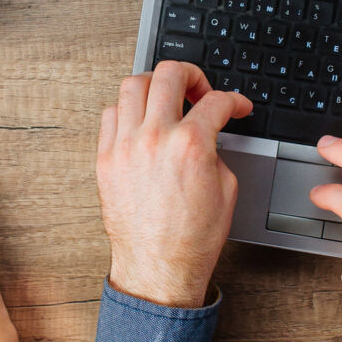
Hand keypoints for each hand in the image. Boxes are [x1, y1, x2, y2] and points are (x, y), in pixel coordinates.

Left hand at [97, 61, 253, 307]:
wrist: (159, 268)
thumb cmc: (191, 239)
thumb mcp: (226, 188)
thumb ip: (218, 150)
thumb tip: (210, 134)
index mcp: (190, 145)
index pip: (216, 101)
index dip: (234, 100)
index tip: (236, 107)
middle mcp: (154, 139)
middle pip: (169, 74)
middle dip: (192, 74)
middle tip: (199, 89)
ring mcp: (125, 146)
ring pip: (132, 85)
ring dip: (155, 85)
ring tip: (166, 99)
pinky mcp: (105, 159)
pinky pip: (110, 114)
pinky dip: (127, 110)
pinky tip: (140, 121)